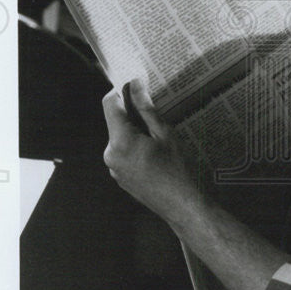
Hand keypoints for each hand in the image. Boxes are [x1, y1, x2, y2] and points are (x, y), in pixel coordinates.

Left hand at [102, 78, 199, 230]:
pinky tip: (156, 153)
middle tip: (156, 113)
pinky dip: (135, 147)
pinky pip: (123, 153)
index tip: (135, 84)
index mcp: (120, 140)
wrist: (181, 205)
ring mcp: (113, 168)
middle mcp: (110, 154)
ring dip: (135, 131)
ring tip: (159, 136)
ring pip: (120, 138)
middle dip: (132, 114)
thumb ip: (146, 108)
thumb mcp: (164, 133)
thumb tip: (135, 85)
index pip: (109, 104)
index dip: (120, 90)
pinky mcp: (120, 177)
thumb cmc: (176, 168)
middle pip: (115, 122)